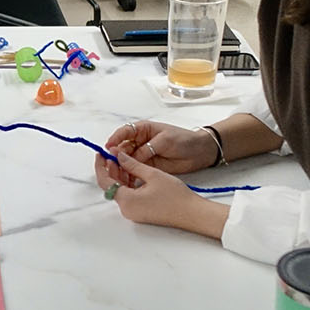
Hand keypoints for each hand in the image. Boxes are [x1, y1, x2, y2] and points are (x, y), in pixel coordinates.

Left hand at [93, 150, 229, 238]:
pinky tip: (134, 172)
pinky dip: (129, 183)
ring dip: (121, 175)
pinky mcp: (140, 213)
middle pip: (111, 186)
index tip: (102, 153)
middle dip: (112, 169)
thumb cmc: (176, 196)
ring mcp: (133, 212)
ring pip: (120, 190)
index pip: (105, 181)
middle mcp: (126, 209)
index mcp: (126, 201)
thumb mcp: (152, 174)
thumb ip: (132, 164)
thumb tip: (119, 156)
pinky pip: (129, 196)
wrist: (193, 214)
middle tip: (116, 153)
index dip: (101, 166)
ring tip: (126, 160)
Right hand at [101, 120, 217, 186]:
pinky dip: (130, 175)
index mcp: (142, 129)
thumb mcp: (164, 141)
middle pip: (122, 148)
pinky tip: (127, 180)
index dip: (115, 139)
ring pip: (126, 160)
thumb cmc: (183, 140)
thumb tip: (129, 158)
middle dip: (116, 156)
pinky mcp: (148, 166)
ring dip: (121, 167)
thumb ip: (146, 149)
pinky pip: (134, 170)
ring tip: (119, 174)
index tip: (109, 148)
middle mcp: (139, 141)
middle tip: (112, 165)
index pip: (124, 132)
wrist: (200, 152)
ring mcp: (143, 154)